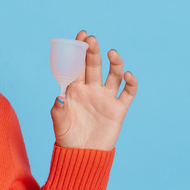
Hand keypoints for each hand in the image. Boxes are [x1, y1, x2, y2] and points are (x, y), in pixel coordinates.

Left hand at [50, 31, 137, 150]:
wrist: (82, 155)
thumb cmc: (67, 138)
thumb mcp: (59, 124)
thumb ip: (59, 109)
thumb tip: (59, 96)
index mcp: (74, 89)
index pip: (76, 65)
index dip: (79, 50)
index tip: (81, 35)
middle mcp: (91, 90)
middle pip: (93, 66)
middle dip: (93, 52)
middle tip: (92, 39)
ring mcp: (105, 98)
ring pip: (113, 75)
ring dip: (114, 63)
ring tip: (112, 53)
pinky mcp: (118, 109)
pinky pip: (128, 93)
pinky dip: (130, 83)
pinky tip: (128, 75)